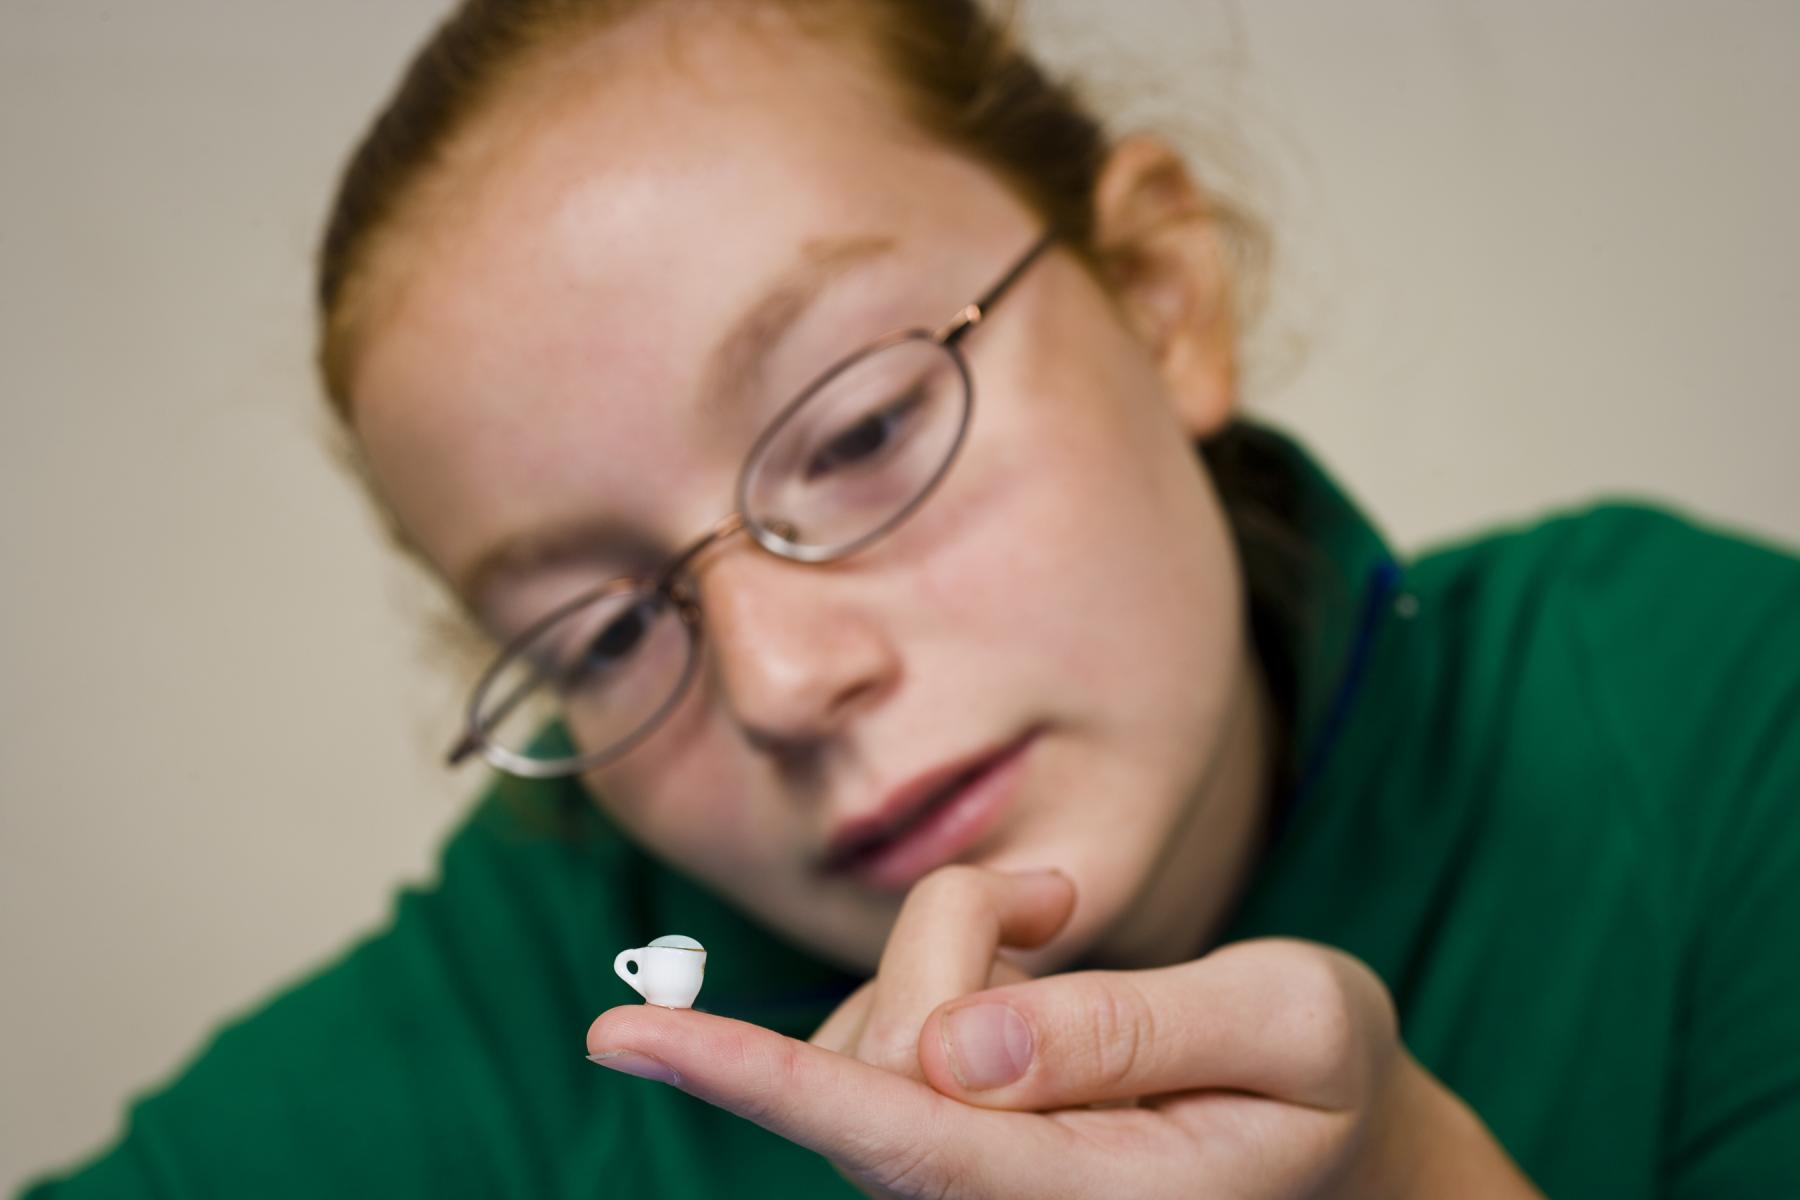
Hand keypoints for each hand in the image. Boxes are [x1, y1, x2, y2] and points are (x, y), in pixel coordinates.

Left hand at [588, 899, 1540, 1196]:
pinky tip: (1013, 991)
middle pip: (888, 1033)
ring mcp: (943, 1174)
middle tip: (1065, 899)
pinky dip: (938, 966)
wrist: (1326, 1146)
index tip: (626, 1040)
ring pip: (873, 1017)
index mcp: (1085, 1196)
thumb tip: (956, 1047)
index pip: (897, 1134)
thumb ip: (1133, 1032)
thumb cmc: (1318, 1085)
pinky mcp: (921, 1134)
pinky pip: (875, 1020)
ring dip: (954, 947)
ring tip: (1062, 949)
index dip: (756, 1077)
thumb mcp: (1290, 1026)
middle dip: (959, 930)